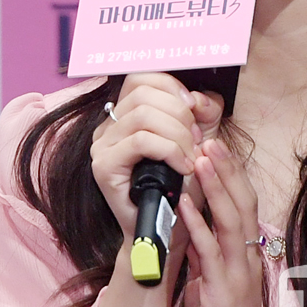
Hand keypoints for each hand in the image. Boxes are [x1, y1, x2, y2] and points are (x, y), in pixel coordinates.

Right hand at [90, 72, 223, 245]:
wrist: (171, 227)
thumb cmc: (183, 181)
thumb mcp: (200, 135)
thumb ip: (204, 109)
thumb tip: (196, 98)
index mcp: (126, 112)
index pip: (141, 78)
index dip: (171, 86)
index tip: (193, 108)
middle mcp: (108, 125)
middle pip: (144, 94)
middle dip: (179, 114)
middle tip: (195, 140)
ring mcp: (102, 145)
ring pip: (143, 116)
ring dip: (177, 134)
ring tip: (190, 156)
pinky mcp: (103, 166)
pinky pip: (140, 141)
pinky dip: (169, 150)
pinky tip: (183, 166)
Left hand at [178, 138, 274, 306]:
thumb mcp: (215, 277)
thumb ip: (208, 249)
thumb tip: (194, 222)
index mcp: (246, 250)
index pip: (243, 201)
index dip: (231, 173)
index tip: (217, 146)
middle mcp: (247, 254)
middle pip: (242, 201)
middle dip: (227, 169)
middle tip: (211, 139)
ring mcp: (238, 270)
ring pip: (230, 218)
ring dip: (215, 186)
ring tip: (201, 158)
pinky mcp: (224, 289)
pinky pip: (211, 250)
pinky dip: (199, 223)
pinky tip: (187, 203)